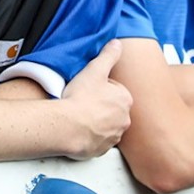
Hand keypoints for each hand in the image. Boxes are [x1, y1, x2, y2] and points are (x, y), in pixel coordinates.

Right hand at [61, 40, 132, 158]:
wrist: (68, 126)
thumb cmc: (81, 98)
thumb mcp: (94, 70)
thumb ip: (108, 55)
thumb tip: (117, 43)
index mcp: (125, 100)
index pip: (114, 89)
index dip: (99, 86)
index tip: (88, 88)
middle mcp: (124, 120)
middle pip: (112, 108)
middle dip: (100, 105)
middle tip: (83, 101)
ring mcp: (114, 136)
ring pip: (106, 125)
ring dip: (96, 120)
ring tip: (79, 115)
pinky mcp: (102, 149)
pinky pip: (98, 140)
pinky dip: (91, 135)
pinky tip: (79, 128)